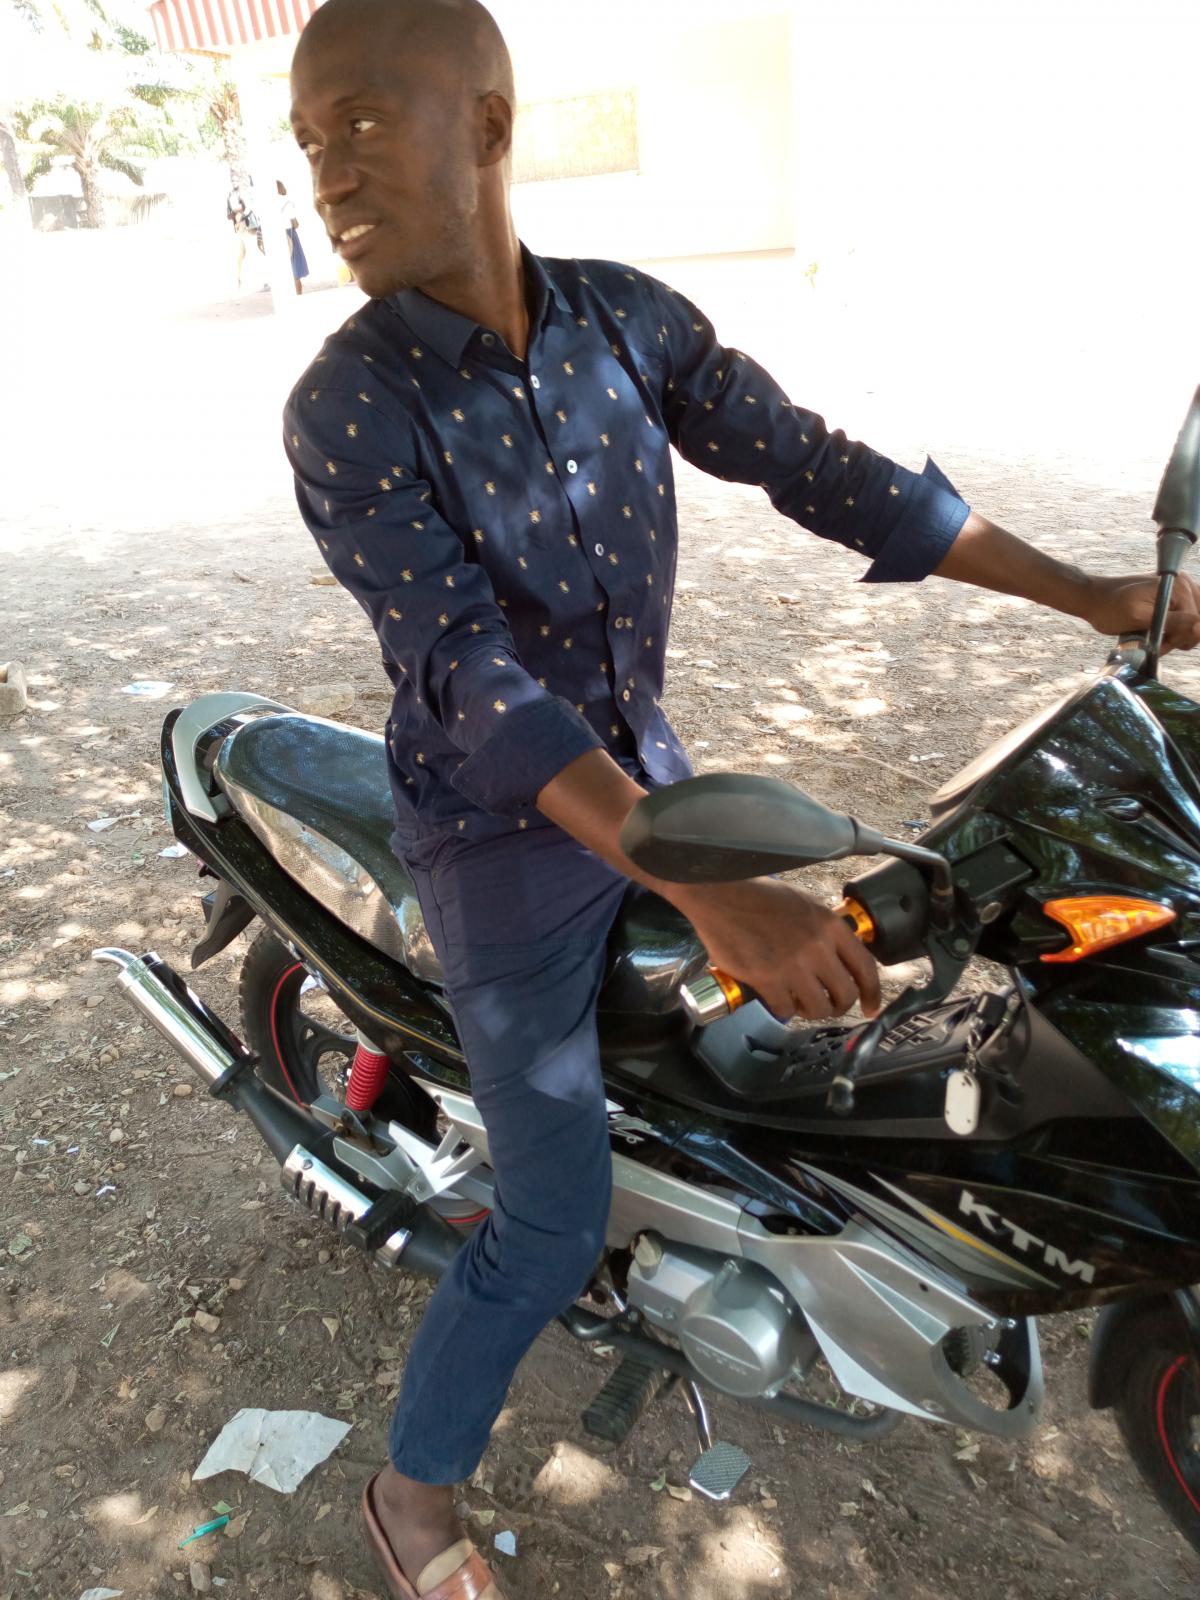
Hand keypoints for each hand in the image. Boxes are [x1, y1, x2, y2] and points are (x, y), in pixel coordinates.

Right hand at [672, 877, 880, 1022]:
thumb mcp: (804, 904)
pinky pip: (786, 1008)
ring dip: (811, 1010)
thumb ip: (823, 931)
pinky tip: (777, 999)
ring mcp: (792, 964)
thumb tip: (836, 957)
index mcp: (830, 925)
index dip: (873, 993)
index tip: (870, 1007)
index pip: (866, 967)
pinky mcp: (767, 978)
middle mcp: (817, 946)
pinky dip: (784, 1009)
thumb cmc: (757, 896)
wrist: (720, 895)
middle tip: (828, 1006)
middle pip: (846, 993)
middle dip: (839, 1006)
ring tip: (800, 1003)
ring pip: (818, 1006)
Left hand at [1081, 572, 1199, 652]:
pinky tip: (1157, 633)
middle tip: (1155, 643)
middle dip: (1178, 637)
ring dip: (1175, 635)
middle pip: (1198, 622)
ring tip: (1153, 638)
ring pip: (1192, 622)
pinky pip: (1184, 618)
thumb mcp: (1140, 619)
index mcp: (1179, 586)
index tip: (1158, 645)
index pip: (1196, 622)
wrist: (1093, 598)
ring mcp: (1179, 589)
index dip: (1178, 639)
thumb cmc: (1110, 609)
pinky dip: (1173, 630)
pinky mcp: (1172, 596)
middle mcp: (1184, 584)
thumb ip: (1172, 622)